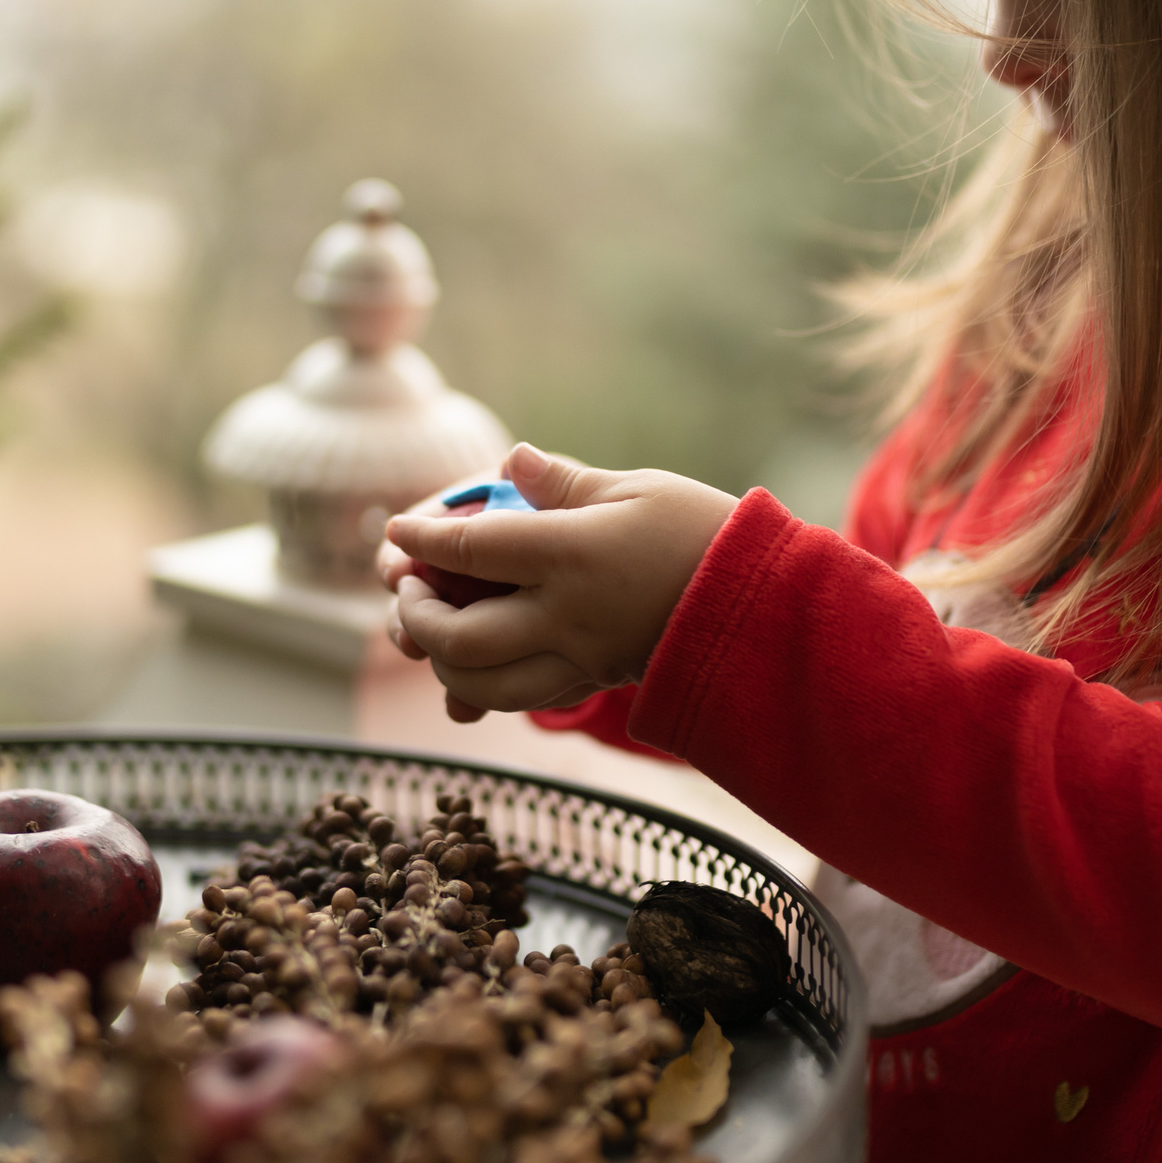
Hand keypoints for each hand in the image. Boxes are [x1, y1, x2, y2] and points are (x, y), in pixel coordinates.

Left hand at [380, 443, 737, 716]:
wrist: (765, 607)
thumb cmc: (703, 534)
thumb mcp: (635, 489)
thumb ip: (562, 484)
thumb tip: (507, 461)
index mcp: (572, 554)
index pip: (473, 549)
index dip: (424, 540)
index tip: (396, 530)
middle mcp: (567, 617)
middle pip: (462, 638)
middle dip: (417, 617)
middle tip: (408, 589)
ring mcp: (580, 660)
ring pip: (485, 687)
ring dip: (444, 664)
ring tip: (431, 631)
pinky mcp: (593, 683)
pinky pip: (524, 701)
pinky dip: (485, 690)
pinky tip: (472, 668)